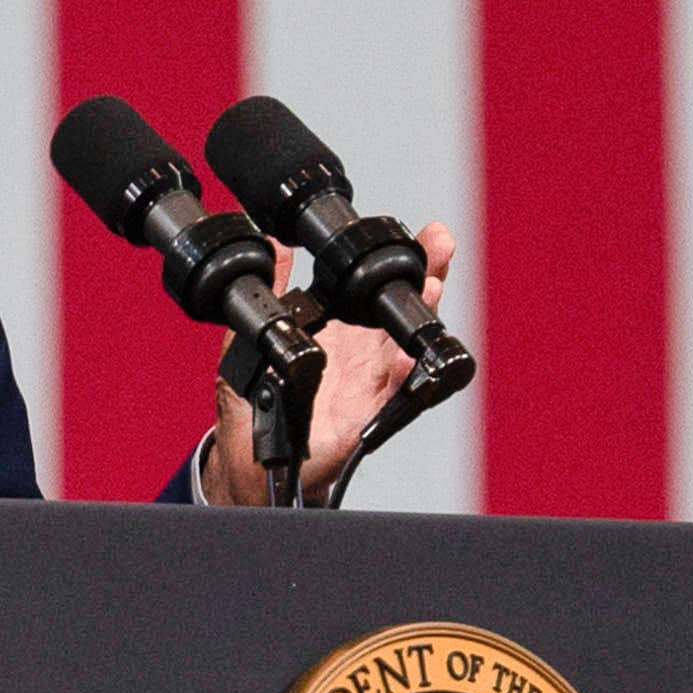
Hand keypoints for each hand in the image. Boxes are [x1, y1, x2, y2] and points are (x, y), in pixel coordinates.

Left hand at [205, 220, 452, 502]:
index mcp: (338, 331)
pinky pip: (390, 397)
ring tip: (431, 288)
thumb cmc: (257, 403)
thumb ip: (269, 294)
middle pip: (401, 309)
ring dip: (420, 317)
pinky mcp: (364, 416)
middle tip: (440, 244)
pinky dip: (402, 378)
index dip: (396, 261)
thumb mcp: (254, 339)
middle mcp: (361, 353)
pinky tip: (409, 357)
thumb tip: (274, 245)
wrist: (253, 459)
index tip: (419, 233)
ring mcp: (367, 383)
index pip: (372, 289)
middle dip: (427, 275)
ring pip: (404, 344)